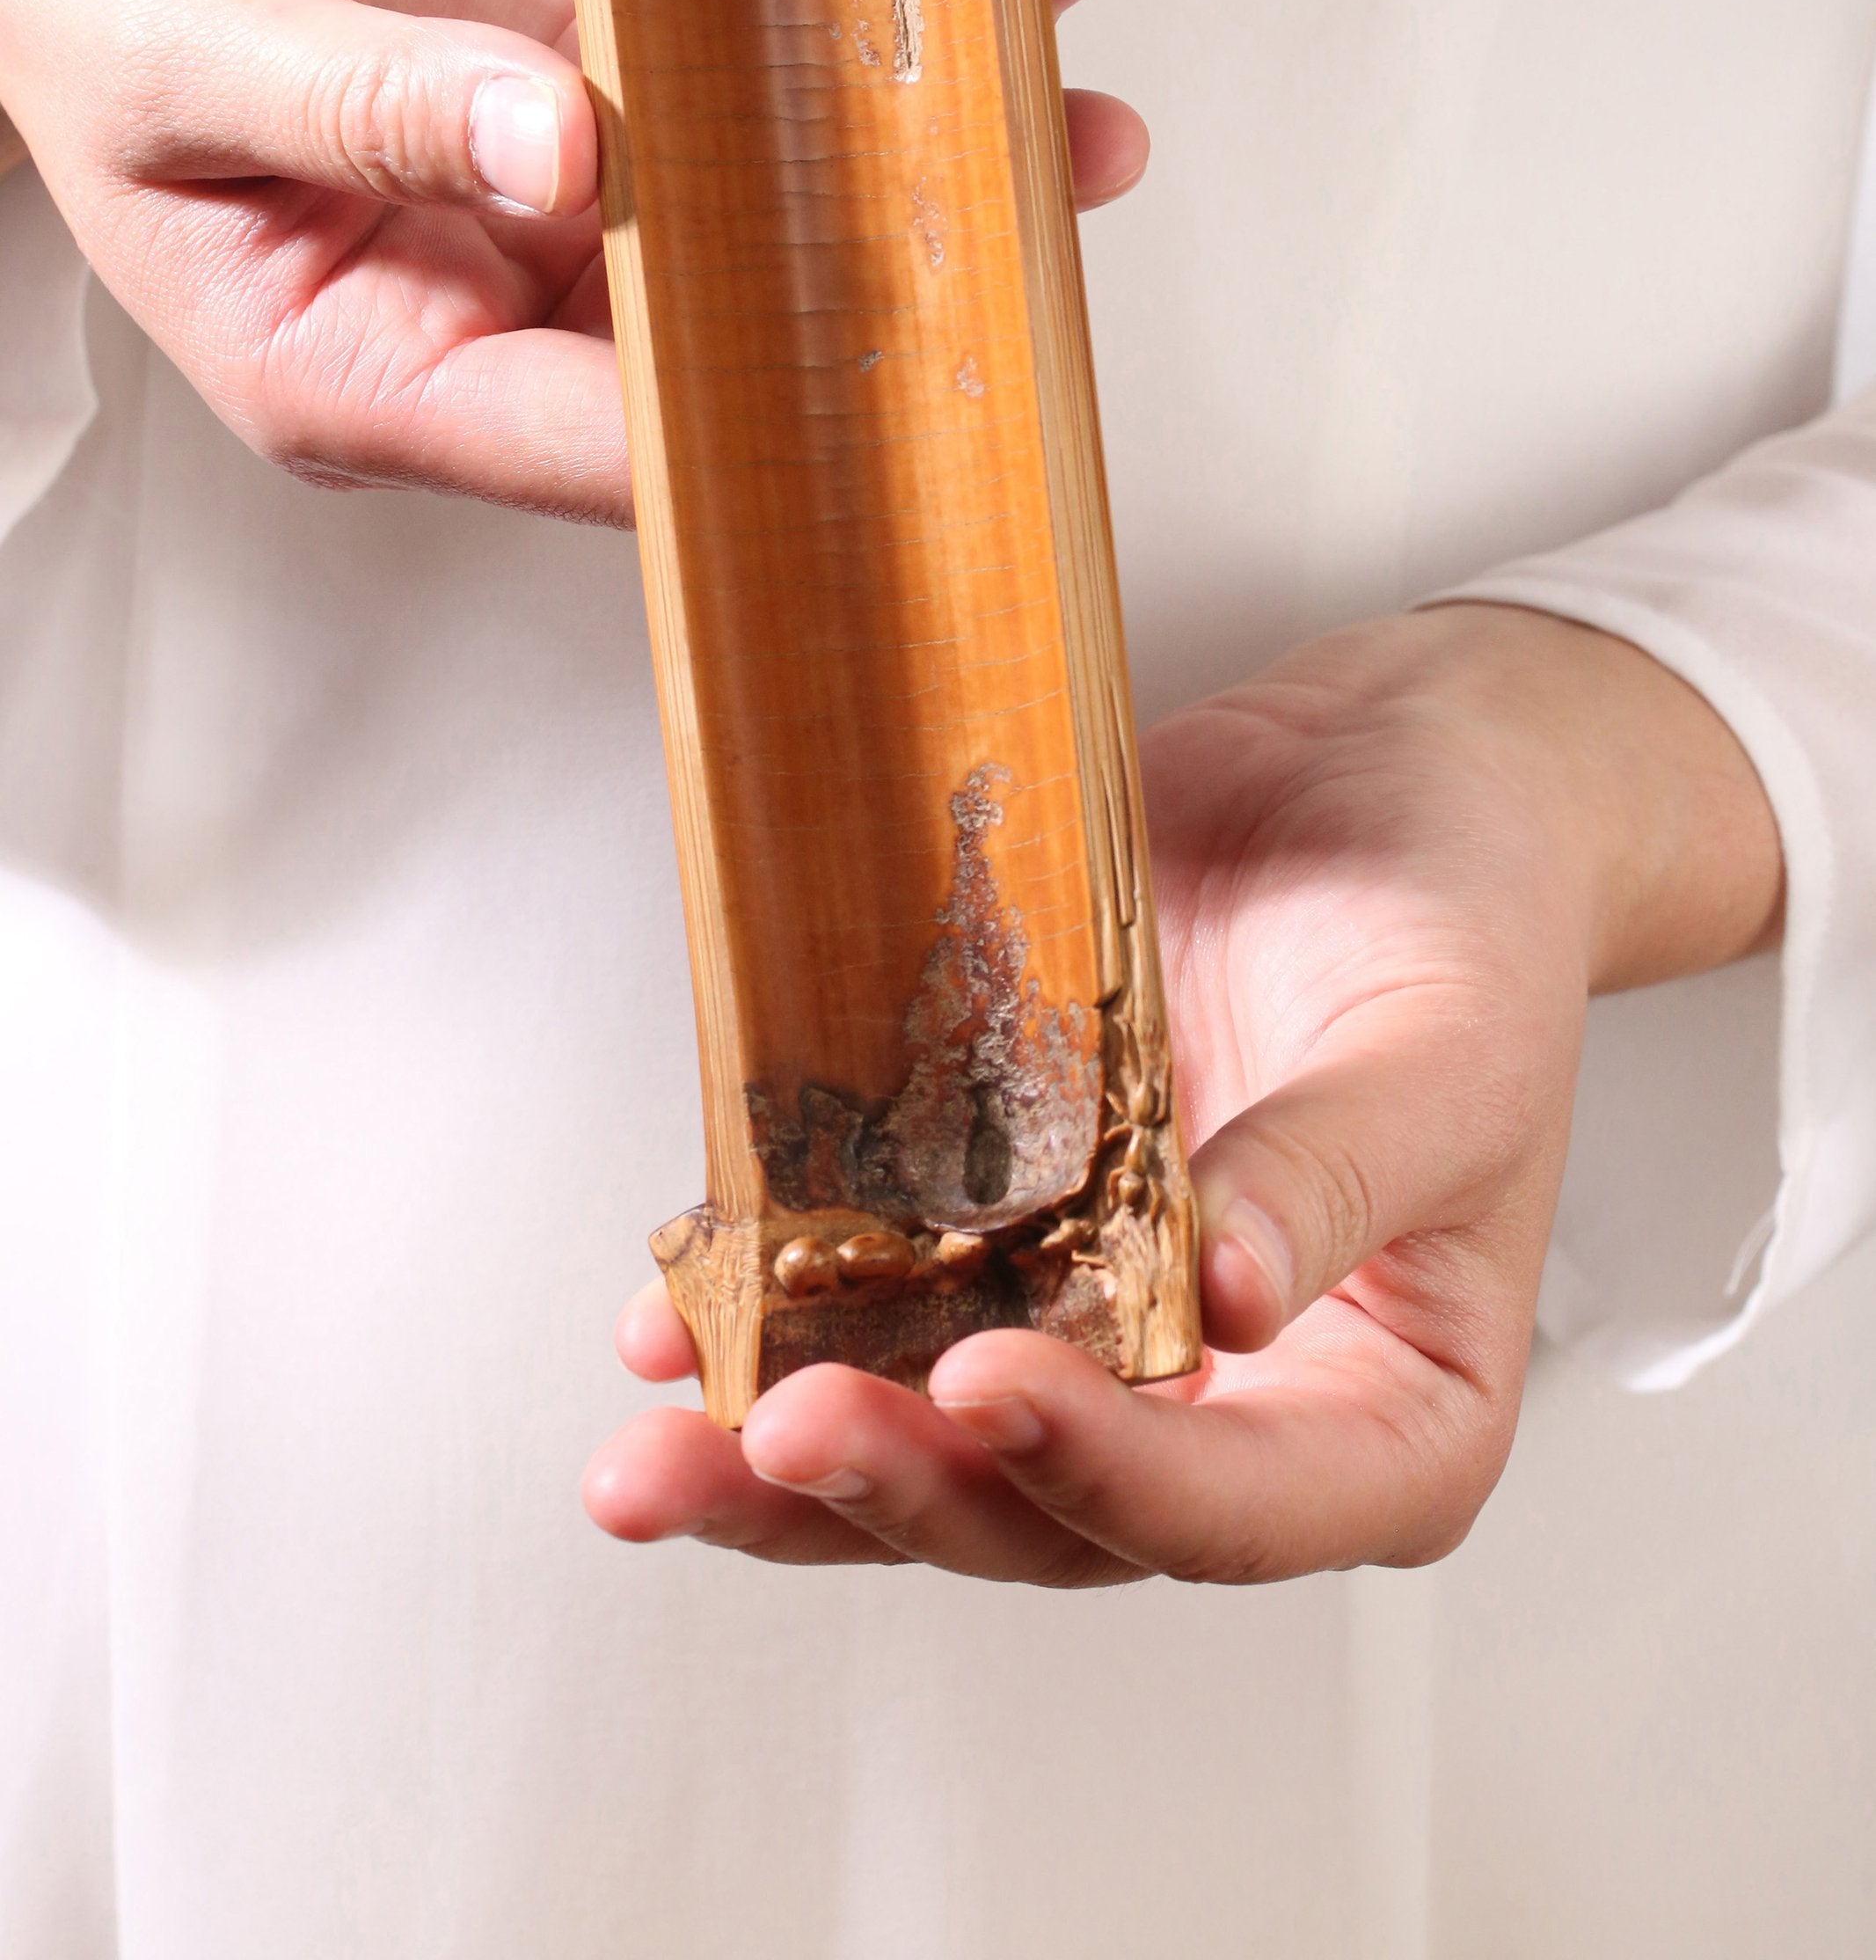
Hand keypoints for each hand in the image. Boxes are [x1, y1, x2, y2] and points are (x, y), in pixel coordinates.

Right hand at [0, 0, 1138, 520]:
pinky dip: (861, 19)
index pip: (605, 446)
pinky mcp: (602, 53)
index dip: (758, 425)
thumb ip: (367, 105)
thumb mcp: (186, 46)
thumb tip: (558, 148)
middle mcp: (498, 299)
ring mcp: (566, 179)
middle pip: (727, 341)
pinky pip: (755, 55)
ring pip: (773, 200)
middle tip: (1042, 238)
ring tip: (1079, 113)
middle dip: (888, 301)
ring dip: (921, 159)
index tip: (908, 385)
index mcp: (383, 370)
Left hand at [587, 603, 1781, 1579]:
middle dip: (904, 1486)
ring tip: (658, 1444)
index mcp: (1384, 1414)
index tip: (988, 1388)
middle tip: (784, 1431)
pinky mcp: (1004, 1226)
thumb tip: (1226, 1304)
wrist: (1376, 780)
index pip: (1240, 1508)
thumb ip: (1332, 1178)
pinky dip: (772, 1313)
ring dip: (790, 1454)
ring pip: (936, 1439)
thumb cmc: (1463, 919)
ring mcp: (1100, 1319)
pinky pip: (876, 1303)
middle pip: (1053, 1512)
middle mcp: (1230, 1401)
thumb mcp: (1441, 1048)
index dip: (1105, 1476)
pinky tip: (670, 1312)